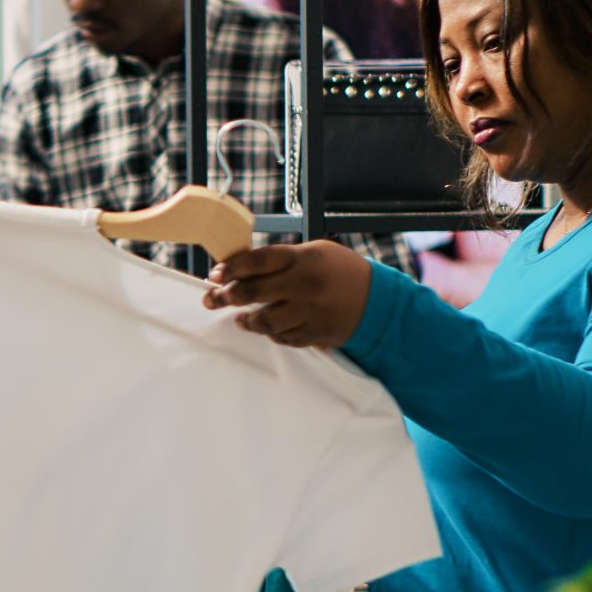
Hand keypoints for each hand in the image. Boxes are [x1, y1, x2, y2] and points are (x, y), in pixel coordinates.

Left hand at [203, 241, 373, 348]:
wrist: (378, 300)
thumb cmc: (338, 271)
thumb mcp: (313, 253)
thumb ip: (280, 260)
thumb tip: (238, 267)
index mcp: (302, 259)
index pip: (257, 261)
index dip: (232, 268)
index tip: (215, 274)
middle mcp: (304, 285)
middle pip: (253, 292)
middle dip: (225, 296)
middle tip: (212, 298)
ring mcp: (310, 312)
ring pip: (264, 321)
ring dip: (247, 321)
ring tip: (241, 318)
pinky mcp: (315, 333)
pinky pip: (283, 338)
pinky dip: (271, 334)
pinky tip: (266, 327)